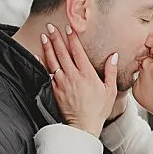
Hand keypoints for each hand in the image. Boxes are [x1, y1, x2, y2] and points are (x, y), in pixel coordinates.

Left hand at [36, 21, 118, 140]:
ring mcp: (62, 83)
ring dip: (48, 47)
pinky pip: (47, 73)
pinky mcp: (55, 90)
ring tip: (44, 36)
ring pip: (53, 61)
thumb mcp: (110, 91)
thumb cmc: (98, 110)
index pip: (78, 52)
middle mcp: (73, 76)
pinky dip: (42, 63)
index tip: (68, 28)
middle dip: (56, 38)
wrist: (83, 126)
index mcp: (87, 74)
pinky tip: (38, 55)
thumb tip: (114, 56)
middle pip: (62, 53)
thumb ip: (111, 72)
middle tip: (51, 26)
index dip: (72, 38)